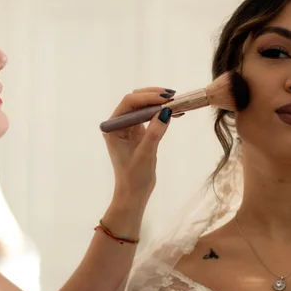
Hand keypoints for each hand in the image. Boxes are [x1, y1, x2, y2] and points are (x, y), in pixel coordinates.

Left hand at [102, 87, 173, 204]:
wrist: (134, 193)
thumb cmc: (134, 177)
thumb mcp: (145, 154)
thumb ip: (154, 132)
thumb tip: (166, 112)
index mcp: (113, 128)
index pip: (129, 103)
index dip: (148, 97)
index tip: (166, 99)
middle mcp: (118, 124)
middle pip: (136, 101)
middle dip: (154, 97)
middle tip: (174, 98)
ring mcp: (129, 128)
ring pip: (144, 106)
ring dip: (160, 103)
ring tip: (177, 103)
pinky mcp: (138, 133)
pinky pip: (150, 117)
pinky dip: (162, 113)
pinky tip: (176, 113)